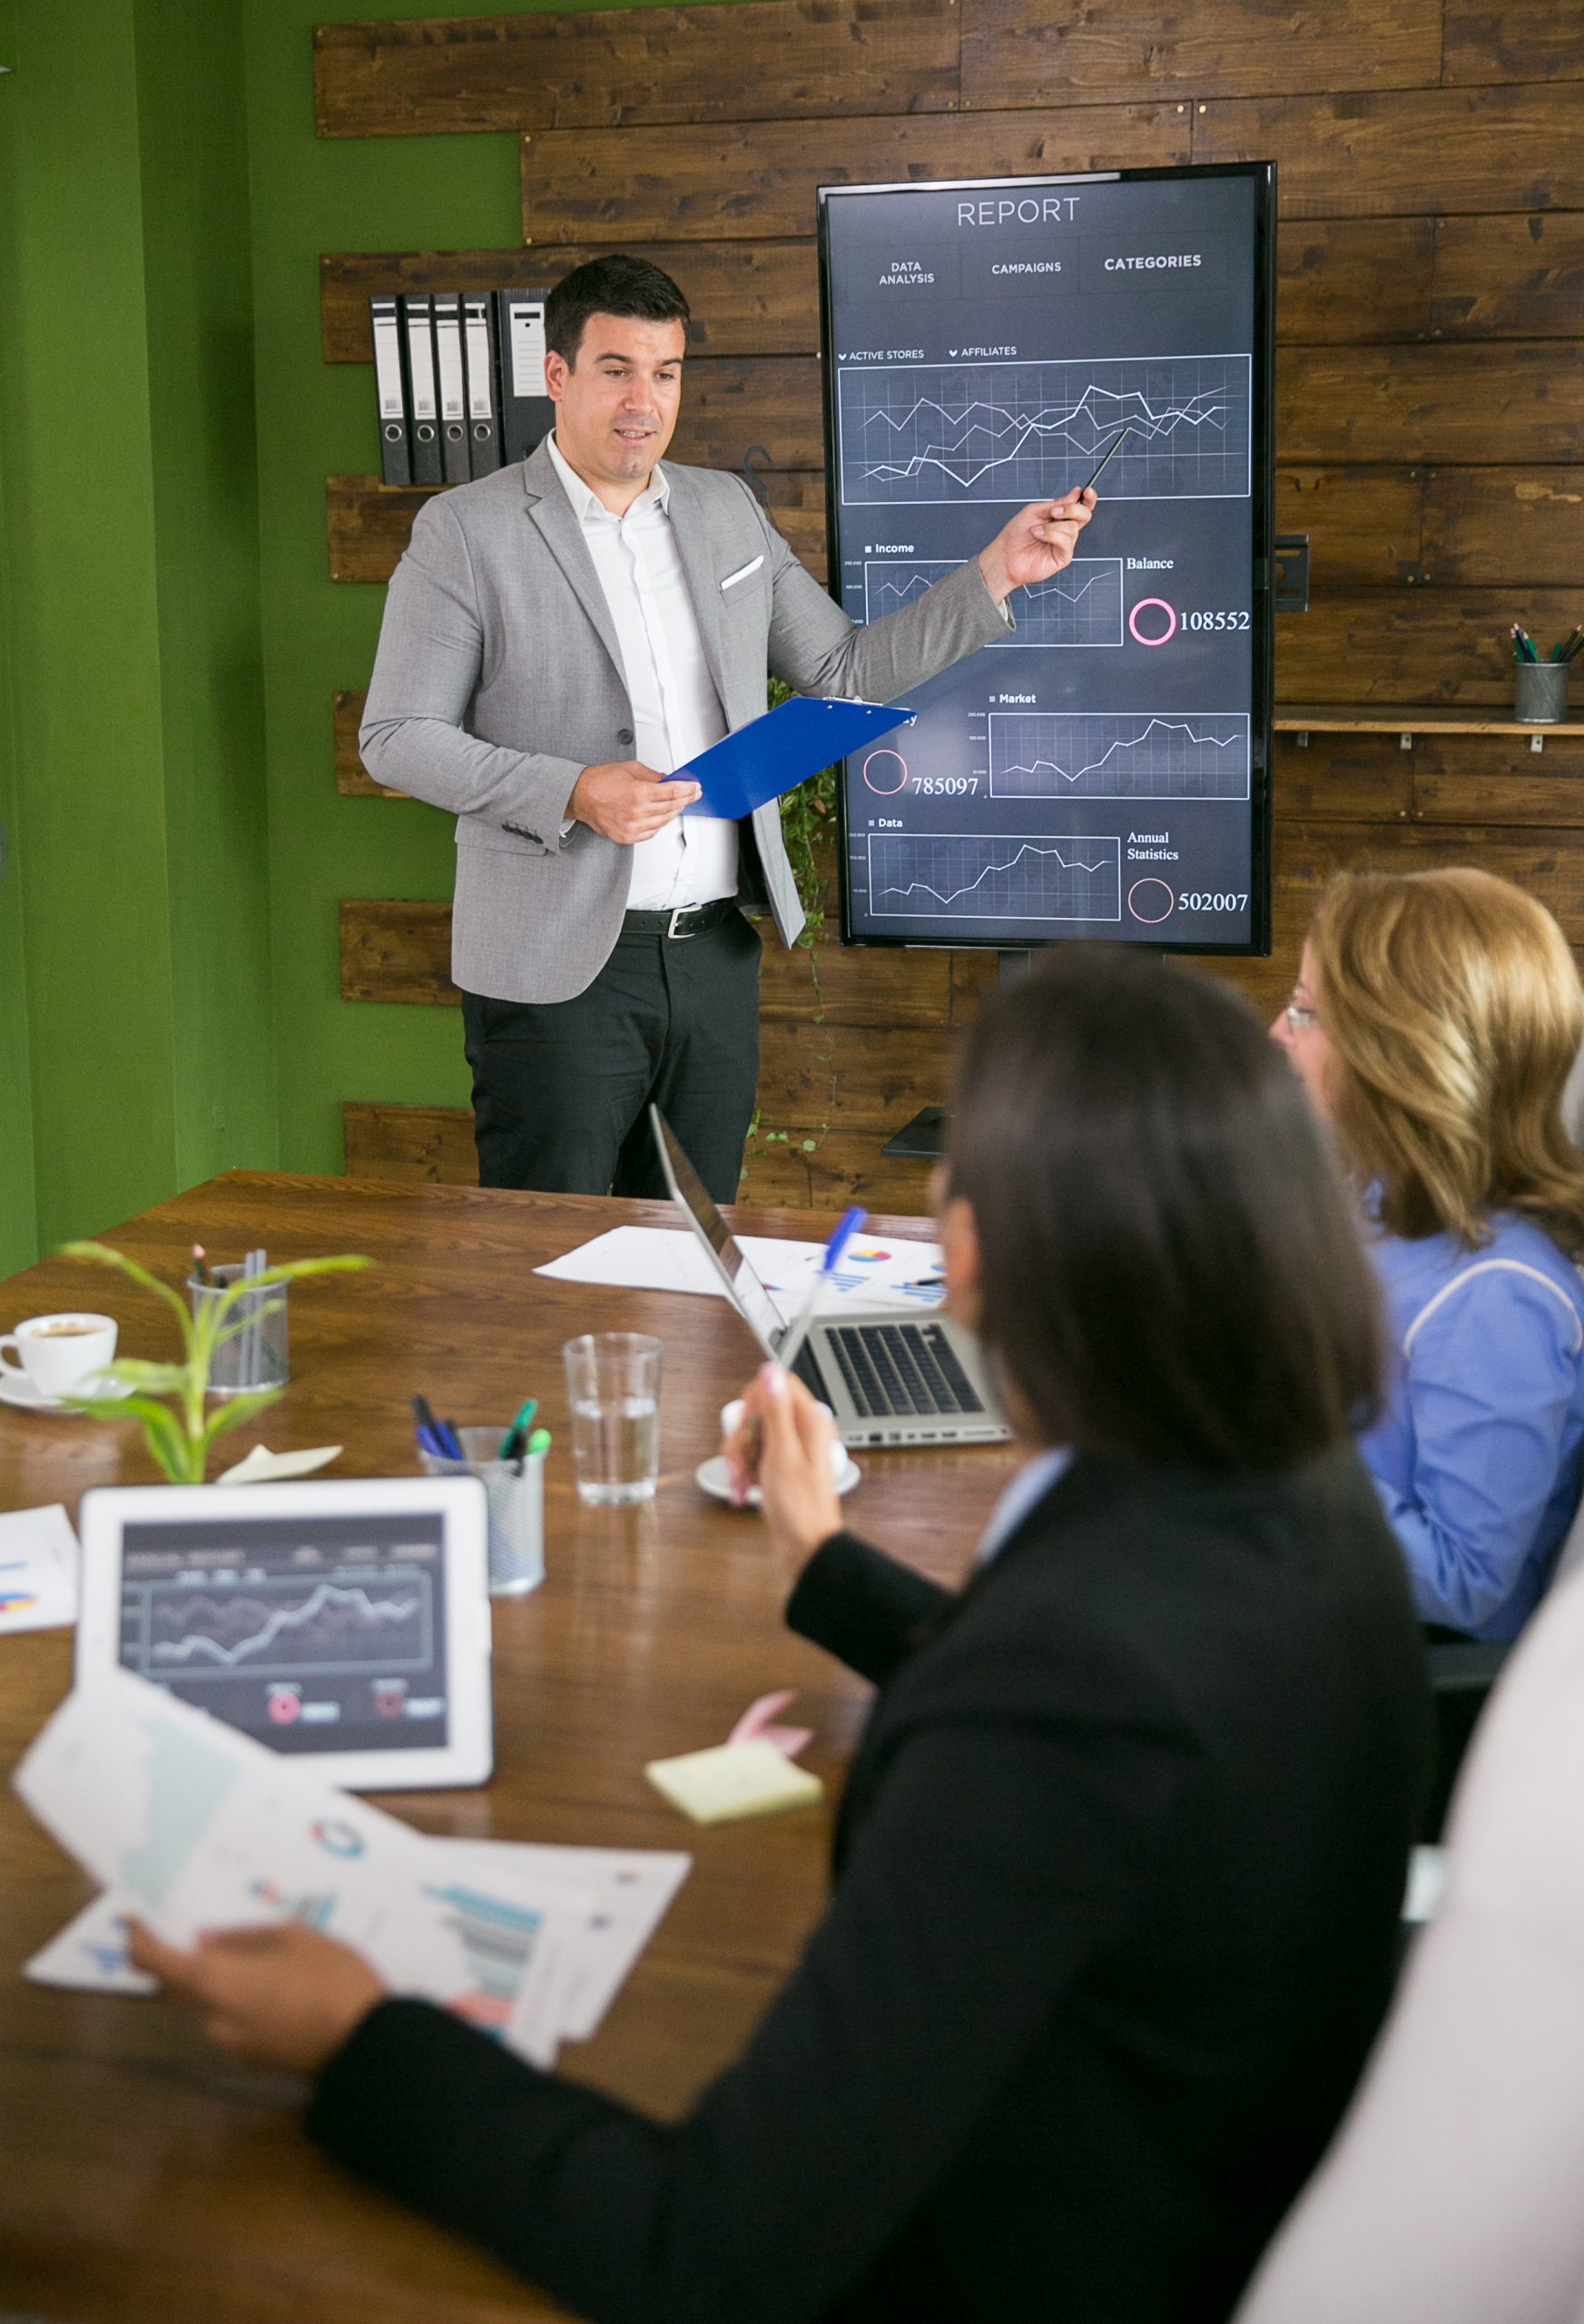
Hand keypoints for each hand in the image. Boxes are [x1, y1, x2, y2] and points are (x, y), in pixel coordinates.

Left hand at [127, 1918, 386, 2074]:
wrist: (364, 2044)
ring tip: (230, 1948)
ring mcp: (229, 2042)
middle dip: (169, 1958)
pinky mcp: (249, 2056)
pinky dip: (223, 1996)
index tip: (134, 1920)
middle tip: (182, 1926)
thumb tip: (206, 1941)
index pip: (155, 1963)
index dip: (138, 1940)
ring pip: (198, 2004)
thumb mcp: (293, 1937)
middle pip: (172, 1987)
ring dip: (199, 1978)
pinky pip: (222, 2019)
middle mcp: (211, 2017)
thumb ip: (244, 1937)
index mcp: (216, 1983)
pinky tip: (256, 1979)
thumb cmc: (331, 1977)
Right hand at [569, 759, 699, 843]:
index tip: (696, 788)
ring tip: (677, 804)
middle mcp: (636, 812)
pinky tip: (660, 816)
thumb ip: (653, 776)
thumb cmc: (600, 781)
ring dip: (673, 812)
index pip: (673, 792)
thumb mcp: (631, 769)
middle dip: (685, 800)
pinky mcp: (626, 836)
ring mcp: (631, 827)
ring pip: (663, 822)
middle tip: (692, 795)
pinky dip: (659, 824)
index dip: (688, 790)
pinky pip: (651, 832)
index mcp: (639, 793)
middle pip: (671, 808)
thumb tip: (668, 780)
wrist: (580, 796)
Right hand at [725, 1363, 842, 1579]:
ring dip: (740, 1457)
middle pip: (760, 1412)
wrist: (806, 1547)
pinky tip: (744, 1488)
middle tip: (740, 1460)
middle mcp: (803, 1432)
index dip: (755, 1400)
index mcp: (809, 1422)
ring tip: (741, 1480)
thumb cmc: (800, 1508)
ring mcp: (792, 1451)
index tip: (746, 1422)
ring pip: (754, 1435)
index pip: (778, 1385)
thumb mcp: (781, 1454)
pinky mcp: (782, 1468)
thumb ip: (776, 1411)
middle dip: (742, 1435)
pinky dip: (745, 1470)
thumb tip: (771, 1373)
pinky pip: (755, 1456)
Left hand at [976, 489, 1094, 605]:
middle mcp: (1065, 530)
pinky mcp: (1063, 557)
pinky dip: (1051, 535)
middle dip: (1072, 509)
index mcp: (1060, 518)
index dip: (1088, 499)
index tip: (1088, 491)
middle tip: (1054, 512)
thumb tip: (1076, 493)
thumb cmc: (1015, 535)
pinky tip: (1038, 535)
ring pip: (1073, 527)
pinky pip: (1066, 541)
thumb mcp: (1035, 511)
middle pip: (1084, 515)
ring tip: (1036, 530)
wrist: (1004, 557)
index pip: (1081, 507)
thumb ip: (1057, 503)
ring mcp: (1065, 544)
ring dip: (1052, 526)